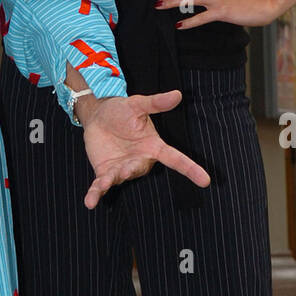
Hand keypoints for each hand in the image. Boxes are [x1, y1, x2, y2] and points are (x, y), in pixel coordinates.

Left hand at [81, 90, 209, 208]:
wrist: (98, 116)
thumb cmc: (122, 111)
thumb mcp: (137, 104)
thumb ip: (155, 103)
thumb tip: (177, 94)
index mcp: (153, 146)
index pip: (175, 158)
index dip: (190, 169)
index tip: (205, 180)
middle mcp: (140, 161)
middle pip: (140, 169)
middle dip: (132, 170)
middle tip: (125, 170)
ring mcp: (122, 169)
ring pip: (119, 179)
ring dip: (111, 182)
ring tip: (103, 185)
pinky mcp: (105, 173)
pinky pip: (101, 186)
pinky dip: (95, 194)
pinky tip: (90, 201)